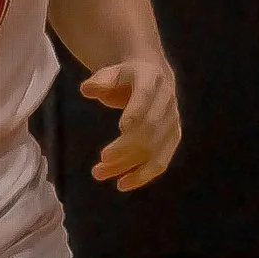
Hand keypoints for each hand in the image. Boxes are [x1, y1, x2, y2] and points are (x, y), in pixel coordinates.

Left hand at [80, 55, 180, 191]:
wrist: (152, 76)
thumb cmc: (124, 78)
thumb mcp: (110, 73)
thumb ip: (99, 81)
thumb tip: (86, 89)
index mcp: (151, 78)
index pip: (146, 96)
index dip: (136, 112)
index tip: (121, 129)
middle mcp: (166, 100)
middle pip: (150, 127)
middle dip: (127, 145)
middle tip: (102, 158)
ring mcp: (172, 119)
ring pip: (153, 147)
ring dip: (128, 163)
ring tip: (99, 173)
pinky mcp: (172, 137)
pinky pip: (161, 160)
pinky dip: (143, 175)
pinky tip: (122, 184)